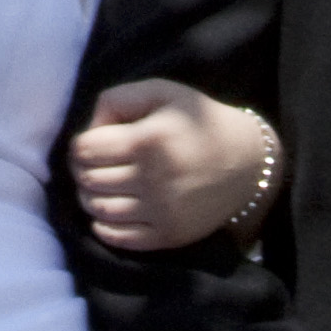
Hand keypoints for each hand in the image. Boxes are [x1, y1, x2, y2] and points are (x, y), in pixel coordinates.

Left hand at [68, 81, 279, 250]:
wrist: (249, 162)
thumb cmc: (200, 121)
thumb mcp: (162, 92)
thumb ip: (118, 99)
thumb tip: (88, 130)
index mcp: (148, 140)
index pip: (85, 149)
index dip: (80, 145)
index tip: (91, 144)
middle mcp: (153, 178)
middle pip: (88, 180)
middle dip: (82, 171)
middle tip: (93, 166)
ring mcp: (161, 210)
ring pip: (98, 209)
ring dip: (89, 198)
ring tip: (100, 187)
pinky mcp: (169, 234)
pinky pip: (118, 237)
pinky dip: (103, 226)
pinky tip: (109, 213)